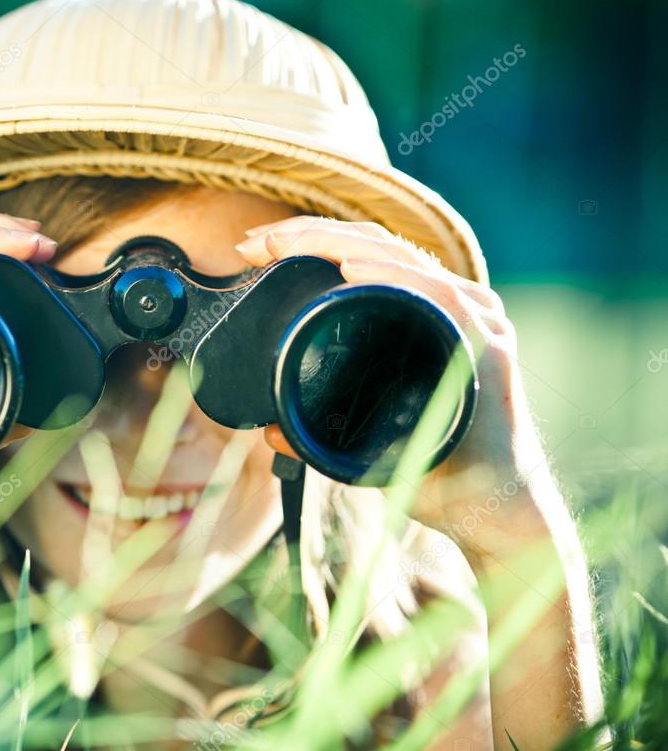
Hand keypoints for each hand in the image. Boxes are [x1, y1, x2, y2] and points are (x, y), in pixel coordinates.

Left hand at [237, 216, 551, 549]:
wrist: (496, 514)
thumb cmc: (438, 473)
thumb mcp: (368, 440)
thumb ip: (323, 428)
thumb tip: (271, 429)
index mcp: (426, 314)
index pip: (364, 256)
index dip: (309, 241)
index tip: (254, 248)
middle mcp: (454, 306)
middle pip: (377, 248)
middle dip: (309, 235)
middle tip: (253, 243)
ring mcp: (473, 321)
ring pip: (401, 259)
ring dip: (337, 244)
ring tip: (284, 242)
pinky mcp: (485, 345)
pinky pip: (437, 296)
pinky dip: (391, 277)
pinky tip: (349, 268)